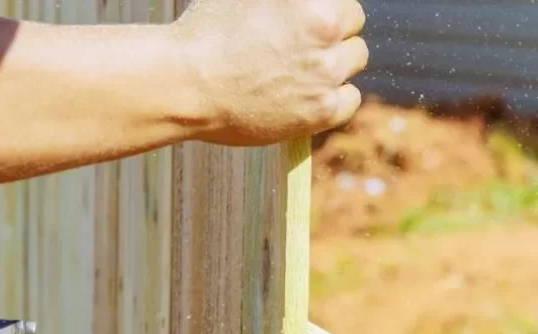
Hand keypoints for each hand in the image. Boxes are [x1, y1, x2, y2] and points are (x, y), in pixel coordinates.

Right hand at [175, 0, 367, 145]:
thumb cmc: (206, 33)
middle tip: (303, 48)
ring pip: (355, 61)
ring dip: (336, 63)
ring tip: (304, 72)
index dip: (325, 11)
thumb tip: (292, 5)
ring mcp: (324, 75)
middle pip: (354, 27)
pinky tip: (313, 96)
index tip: (307, 24)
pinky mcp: (318, 112)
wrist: (188, 85)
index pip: (344, 2)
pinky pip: (350, 101)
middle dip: (333, 35)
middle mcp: (326, 33)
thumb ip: (282, 1)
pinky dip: (337, 97)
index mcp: (313, 3)